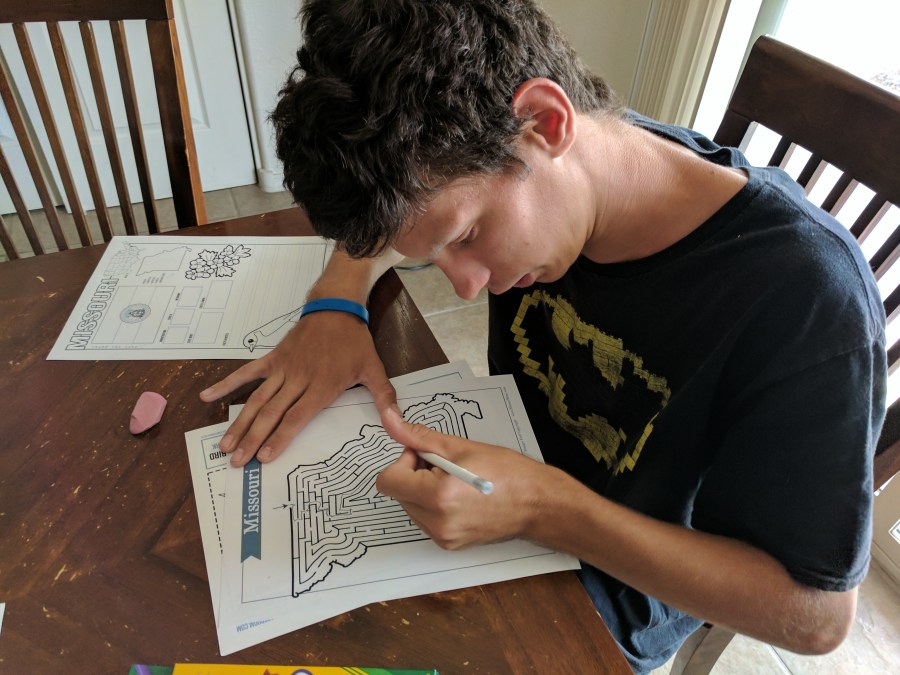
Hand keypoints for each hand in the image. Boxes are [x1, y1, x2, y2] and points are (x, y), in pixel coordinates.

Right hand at [200, 311, 395, 466]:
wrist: (336, 307)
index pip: (297, 416)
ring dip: (240, 422)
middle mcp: (299, 379)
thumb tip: (398, 422)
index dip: (280, 437)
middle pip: (272, 413)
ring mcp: (283, 368)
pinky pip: (247, 373)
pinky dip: (227, 385)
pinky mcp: (273, 357)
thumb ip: (384, 398)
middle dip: (253, 439)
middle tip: (236, 461)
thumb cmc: (355, 342)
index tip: (265, 457)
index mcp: (322, 386)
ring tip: (224, 444)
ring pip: (257, 398)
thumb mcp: (374, 369)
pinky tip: (207, 397)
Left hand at [377, 407, 558, 548]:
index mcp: (437, 496)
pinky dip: (434, 506)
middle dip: (414, 475)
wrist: (538, 504)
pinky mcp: (449, 544)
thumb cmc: (508, 473)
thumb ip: (418, 436)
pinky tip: (459, 498)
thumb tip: (390, 422)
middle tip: (445, 466)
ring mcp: (443, 536)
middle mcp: (437, 522)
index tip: (424, 455)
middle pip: (398, 493)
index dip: (403, 461)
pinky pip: (425, 520)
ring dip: (423, 491)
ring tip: (455, 482)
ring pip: (410, 507)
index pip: (387, 480)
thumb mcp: (460, 446)